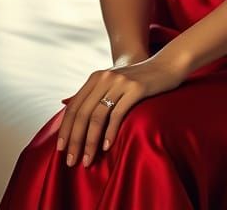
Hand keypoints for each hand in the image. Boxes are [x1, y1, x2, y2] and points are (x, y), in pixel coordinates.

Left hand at [56, 54, 187, 167]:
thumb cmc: (140, 79)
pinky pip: (117, 114)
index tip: (60, 149)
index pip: (73, 107)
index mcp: (95, 78)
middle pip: (82, 114)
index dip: (65, 129)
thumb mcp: (115, 82)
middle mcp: (104, 78)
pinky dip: (110, 133)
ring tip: (87, 160)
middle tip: (71, 161)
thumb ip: (96, 94)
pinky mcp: (136, 88)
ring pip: (97, 116)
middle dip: (75, 140)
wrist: (167, 65)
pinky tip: (107, 147)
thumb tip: (73, 114)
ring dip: (90, 142)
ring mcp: (120, 82)